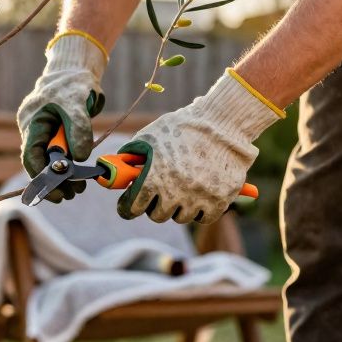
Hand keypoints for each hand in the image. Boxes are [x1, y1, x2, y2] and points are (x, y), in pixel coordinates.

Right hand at [17, 33, 106, 201]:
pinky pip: (58, 154)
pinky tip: (80, 175)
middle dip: (55, 181)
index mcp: (32, 121)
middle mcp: (34, 129)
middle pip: (39, 163)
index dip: (42, 177)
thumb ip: (78, 128)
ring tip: (80, 189)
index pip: (31, 156)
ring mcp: (44, 132)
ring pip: (49, 161)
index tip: (57, 192)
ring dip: (64, 177)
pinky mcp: (55, 133)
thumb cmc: (73, 82)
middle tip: (73, 194)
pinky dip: (69, 166)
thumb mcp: (77, 103)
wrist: (76, 69)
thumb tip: (81, 157)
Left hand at [116, 71, 282, 222]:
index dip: (128, 206)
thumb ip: (131, 155)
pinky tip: (200, 192)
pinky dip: (201, 209)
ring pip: (180, 217)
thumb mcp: (150, 136)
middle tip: (160, 191)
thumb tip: (117, 170)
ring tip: (184, 185)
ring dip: (179, 206)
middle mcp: (175, 194)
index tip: (129, 205)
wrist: (224, 123)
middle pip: (157, 216)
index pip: (132, 208)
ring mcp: (198, 199)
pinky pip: (203, 218)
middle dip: (155, 204)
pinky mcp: (219, 202)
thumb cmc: (183, 127)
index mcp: (154, 179)